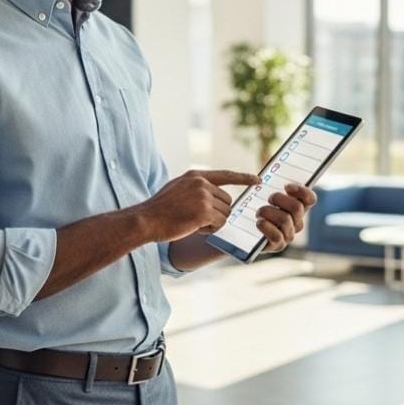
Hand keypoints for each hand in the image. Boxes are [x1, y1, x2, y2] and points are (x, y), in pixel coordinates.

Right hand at [142, 169, 259, 241]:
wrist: (146, 220)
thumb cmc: (160, 209)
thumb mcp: (178, 188)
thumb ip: (197, 188)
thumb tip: (218, 196)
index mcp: (196, 176)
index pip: (226, 175)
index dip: (244, 178)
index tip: (258, 180)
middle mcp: (201, 183)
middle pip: (227, 201)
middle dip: (218, 213)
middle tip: (197, 218)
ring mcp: (203, 196)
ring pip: (225, 214)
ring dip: (213, 222)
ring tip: (192, 222)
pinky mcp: (204, 212)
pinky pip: (220, 224)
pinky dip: (209, 229)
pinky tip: (193, 227)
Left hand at [254, 183, 317, 254]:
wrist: (242, 232)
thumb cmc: (254, 209)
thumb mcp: (262, 194)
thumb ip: (270, 186)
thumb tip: (262, 178)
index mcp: (297, 208)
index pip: (310, 199)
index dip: (302, 191)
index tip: (287, 186)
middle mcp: (297, 222)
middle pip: (297, 208)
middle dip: (279, 199)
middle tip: (269, 199)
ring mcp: (289, 235)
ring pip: (285, 219)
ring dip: (268, 212)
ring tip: (258, 212)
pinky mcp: (278, 245)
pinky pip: (277, 236)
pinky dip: (266, 227)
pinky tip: (259, 223)